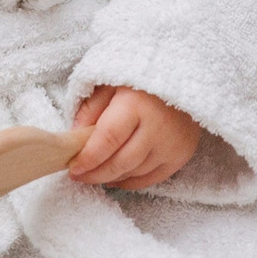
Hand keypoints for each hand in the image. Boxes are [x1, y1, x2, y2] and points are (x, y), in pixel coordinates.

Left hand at [68, 86, 200, 190]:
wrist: (183, 76)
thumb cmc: (140, 77)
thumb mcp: (110, 83)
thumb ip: (91, 108)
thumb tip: (75, 137)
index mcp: (136, 105)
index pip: (108, 140)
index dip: (88, 158)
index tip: (73, 168)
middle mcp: (157, 128)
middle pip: (121, 162)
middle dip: (96, 174)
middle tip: (79, 177)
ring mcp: (172, 145)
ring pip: (135, 172)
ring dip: (112, 177)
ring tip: (94, 175)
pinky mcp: (182, 154)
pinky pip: (153, 178)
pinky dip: (131, 181)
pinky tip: (116, 179)